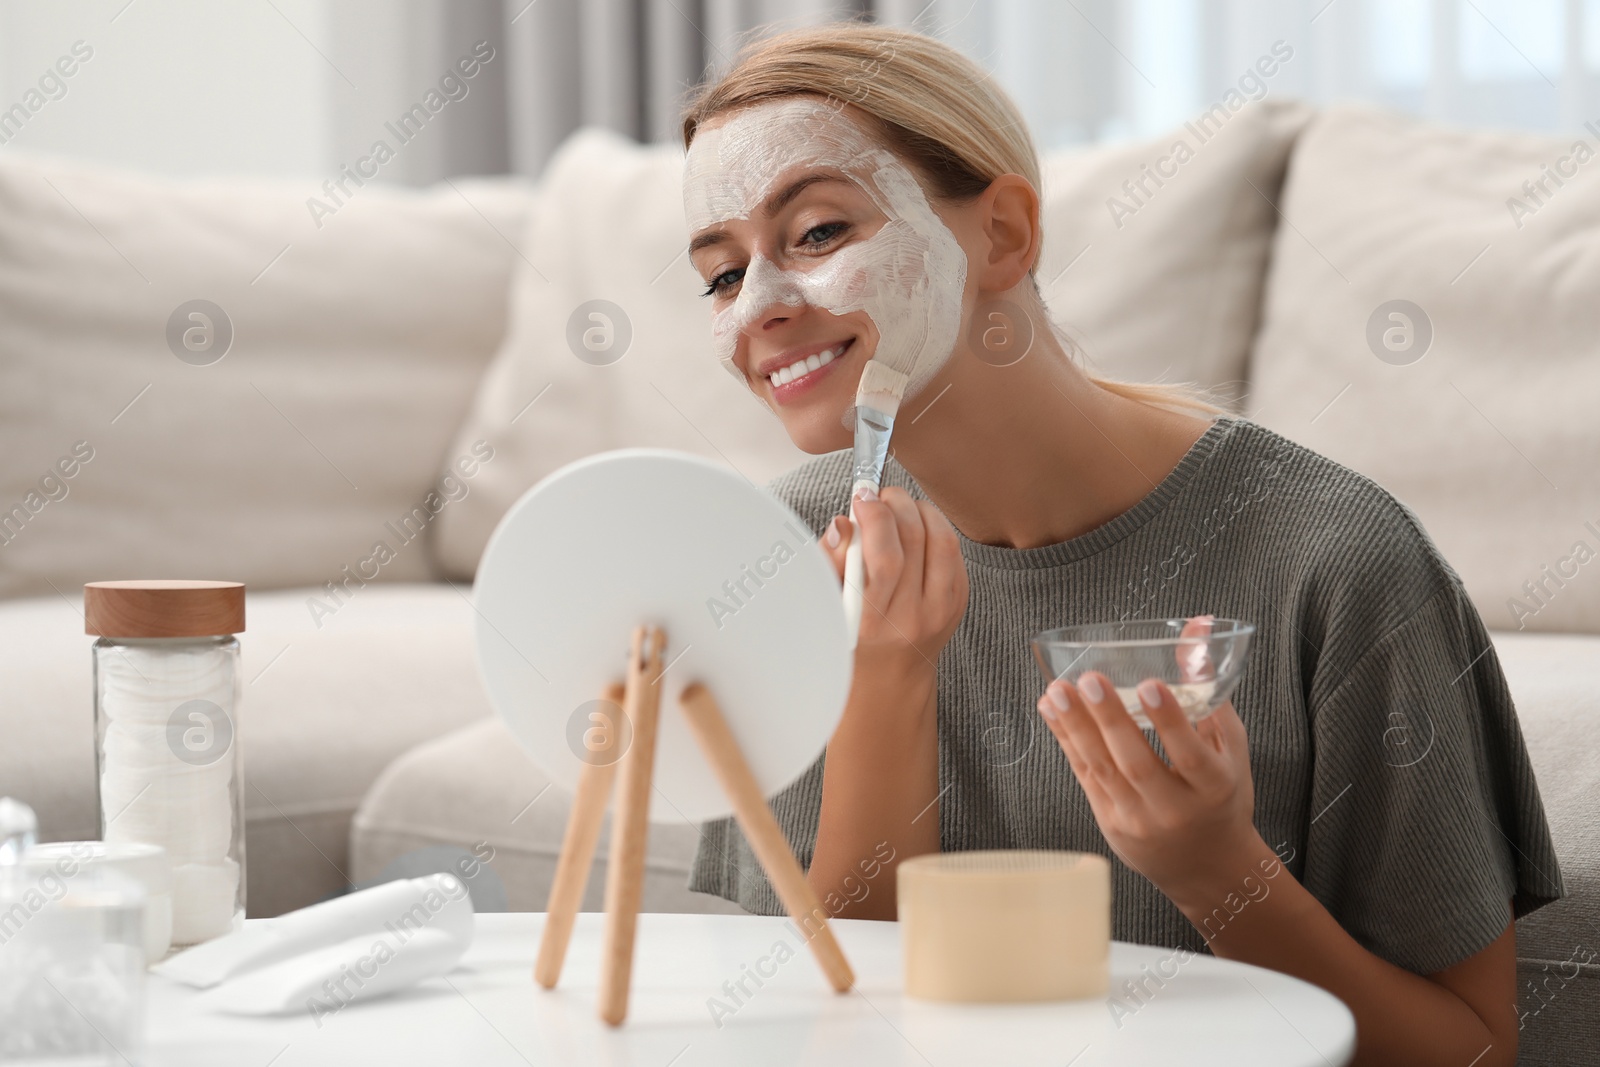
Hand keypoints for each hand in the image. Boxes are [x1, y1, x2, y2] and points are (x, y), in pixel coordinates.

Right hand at [823, 486, 967, 677]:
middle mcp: (910, 618)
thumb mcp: (826, 602)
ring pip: (941, 538)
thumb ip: (829, 562)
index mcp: (870, 621)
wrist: (889, 673)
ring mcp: (941, 611)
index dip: (874, 516)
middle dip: (895, 503)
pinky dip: (935, 527)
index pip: (885, 559)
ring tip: (898, 507)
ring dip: (919, 509)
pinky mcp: (959, 602)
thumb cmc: (850, 633)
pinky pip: (954, 550)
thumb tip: (843, 523)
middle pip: (914, 539)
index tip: (860, 498)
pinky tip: (916, 527)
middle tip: (878, 496)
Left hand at [1035, 615, 1261, 908]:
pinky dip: (1067, 740)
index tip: (1149, 684)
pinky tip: (1052, 710)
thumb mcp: (1229, 746)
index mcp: (1212, 787)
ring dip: (1076, 726)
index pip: (1189, 753)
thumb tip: (1197, 626)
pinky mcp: (1109, 822)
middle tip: (1088, 679)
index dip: (1168, 720)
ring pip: (1102, 769)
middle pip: (1136, 762)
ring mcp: (1137, 819)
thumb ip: (1208, 688)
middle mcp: (1173, 808)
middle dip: (1109, 719)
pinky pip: (1084, 776)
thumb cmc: (1222, 795)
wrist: (1207, 868)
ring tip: (1058, 690)